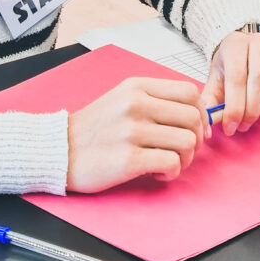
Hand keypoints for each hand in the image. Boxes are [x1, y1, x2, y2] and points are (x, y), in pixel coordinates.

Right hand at [66, 78, 208, 190]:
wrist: (58, 151)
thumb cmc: (93, 129)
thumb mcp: (122, 99)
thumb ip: (155, 100)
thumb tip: (195, 114)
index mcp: (136, 87)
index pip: (189, 92)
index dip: (200, 112)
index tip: (196, 128)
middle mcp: (136, 105)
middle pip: (193, 117)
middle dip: (196, 139)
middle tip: (183, 151)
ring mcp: (132, 131)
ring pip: (187, 141)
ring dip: (185, 158)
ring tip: (169, 163)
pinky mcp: (128, 159)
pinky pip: (171, 162)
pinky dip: (171, 172)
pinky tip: (158, 173)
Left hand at [201, 30, 259, 135]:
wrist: (243, 51)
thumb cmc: (230, 66)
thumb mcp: (214, 81)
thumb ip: (209, 102)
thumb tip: (206, 123)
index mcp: (236, 45)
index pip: (237, 77)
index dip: (234, 106)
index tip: (230, 125)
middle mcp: (259, 44)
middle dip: (252, 109)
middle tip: (244, 124)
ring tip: (258, 117)